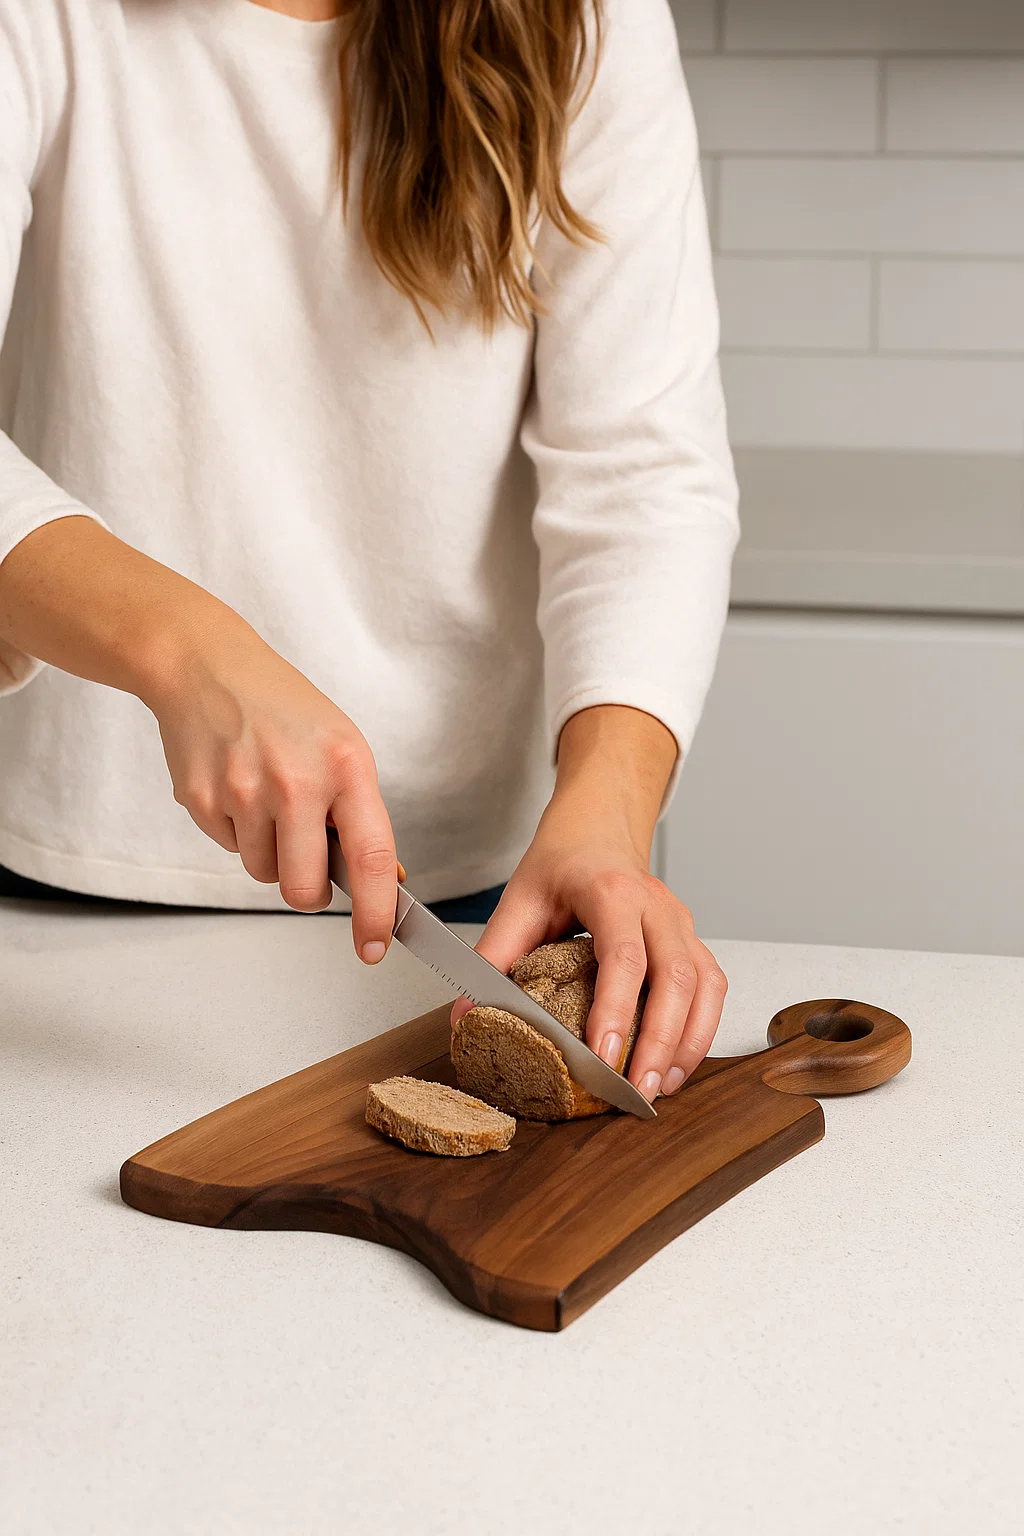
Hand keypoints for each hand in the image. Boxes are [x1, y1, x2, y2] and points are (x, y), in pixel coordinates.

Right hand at [0, 516, 397, 953]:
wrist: (205, 666)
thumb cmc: (283, 708)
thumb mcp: (341, 747)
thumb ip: (360, 813)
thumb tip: (387, 880)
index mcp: (345, 766)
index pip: (371, 857)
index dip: (375, 911)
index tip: (374, 947)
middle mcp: (296, 782)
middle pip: (303, 888)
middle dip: (307, 891)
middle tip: (306, 861)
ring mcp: (243, 792)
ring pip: (262, 874)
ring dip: (269, 854)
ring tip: (266, 799)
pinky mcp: (201, 801)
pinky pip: (230, 849)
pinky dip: (237, 832)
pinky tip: (237, 787)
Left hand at [451, 706, 726, 1100]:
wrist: (599, 826)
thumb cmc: (562, 862)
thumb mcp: (519, 900)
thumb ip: (492, 957)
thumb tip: (466, 1018)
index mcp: (611, 891)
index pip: (623, 955)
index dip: (617, 1010)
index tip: (604, 1057)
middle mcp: (656, 905)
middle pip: (674, 978)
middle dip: (661, 1041)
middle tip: (638, 1092)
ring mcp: (681, 922)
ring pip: (704, 985)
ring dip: (688, 1042)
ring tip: (662, 1087)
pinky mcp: (692, 939)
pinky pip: (712, 986)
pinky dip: (702, 1028)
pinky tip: (679, 1062)